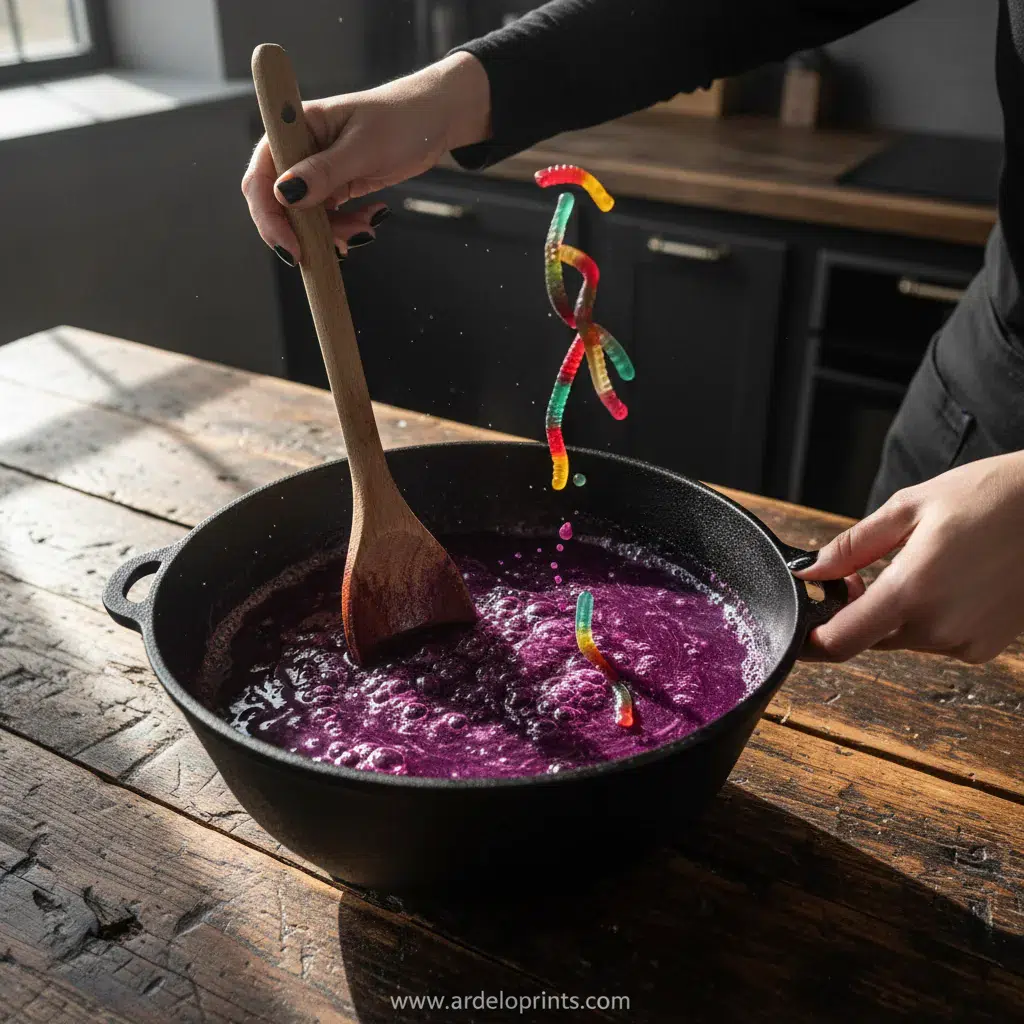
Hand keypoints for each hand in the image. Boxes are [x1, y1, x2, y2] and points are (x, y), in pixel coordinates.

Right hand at [241, 51, 490, 262]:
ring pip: (306, 217)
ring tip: (366, 229)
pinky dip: (347, 228)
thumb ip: (323, 172)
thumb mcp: (362, 148)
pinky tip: (372, 222)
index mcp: (295, 128)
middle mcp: (298, 150)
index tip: (291, 247)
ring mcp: (316, 170)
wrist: (434, 120)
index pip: (261, 175)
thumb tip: (284, 194)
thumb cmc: (401, 120)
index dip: (269, 215)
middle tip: (334, 250)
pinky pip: (329, 218)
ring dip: (332, 233)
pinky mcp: (335, 186)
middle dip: (303, 232)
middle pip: (278, 203)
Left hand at [796, 451, 1023, 663]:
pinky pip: (937, 640)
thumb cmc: (988, 497)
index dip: (812, 640)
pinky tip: (949, 581)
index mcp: (911, 592)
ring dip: (895, 612)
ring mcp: (966, 642)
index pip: (841, 641)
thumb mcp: (907, 508)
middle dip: (857, 611)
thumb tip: (811, 571)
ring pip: (903, 638)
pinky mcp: (986, 646)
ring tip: (919, 565)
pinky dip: (929, 617)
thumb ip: (851, 547)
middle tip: (862, 573)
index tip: (803, 623)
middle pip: (870, 637)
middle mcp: (938, 628)